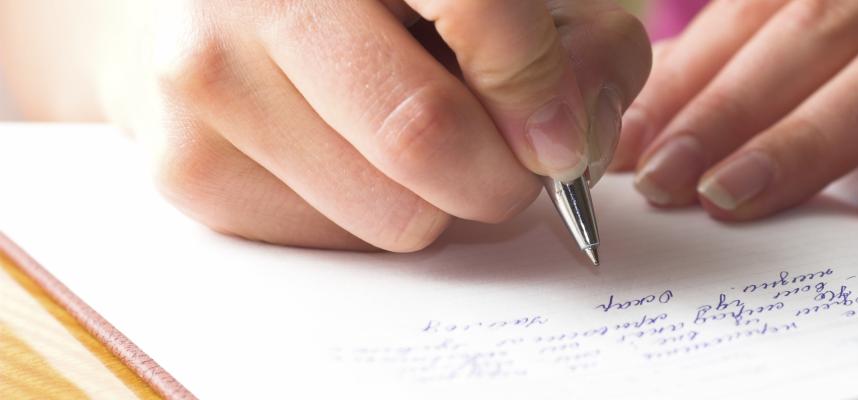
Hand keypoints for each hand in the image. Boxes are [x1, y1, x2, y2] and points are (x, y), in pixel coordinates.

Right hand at [95, 0, 648, 250]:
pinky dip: (373, 217)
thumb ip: (574, 44)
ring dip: (437, 203)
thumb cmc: (381, 1)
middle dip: (500, 173)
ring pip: (393, 216)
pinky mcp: (187, 166)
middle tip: (504, 155)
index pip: (480, 10)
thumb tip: (571, 144)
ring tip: (406, 137)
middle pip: (426, 137)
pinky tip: (347, 153)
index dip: (540, 88)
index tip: (558, 134)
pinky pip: (339, 245)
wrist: (209, 9)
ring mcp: (208, 77)